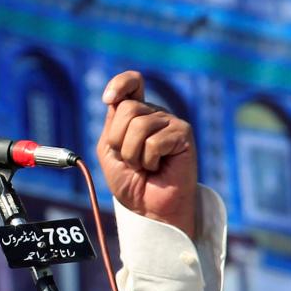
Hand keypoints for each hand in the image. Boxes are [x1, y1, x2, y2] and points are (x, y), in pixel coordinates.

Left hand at [95, 70, 198, 239]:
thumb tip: (116, 99)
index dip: (120, 83)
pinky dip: (149, 160)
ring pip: (138, 125)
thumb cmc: (131, 181)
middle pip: (127, 107)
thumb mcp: (110, 150)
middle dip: (119, 140)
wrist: (149, 208)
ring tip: (144, 166)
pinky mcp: (182, 134)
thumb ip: (112, 123)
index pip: (132, 82)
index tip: (108, 99)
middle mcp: (154, 113)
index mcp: (136, 113)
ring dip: (132, 154)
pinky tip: (158, 167)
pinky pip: (153, 142)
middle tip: (130, 159)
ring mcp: (170, 122)